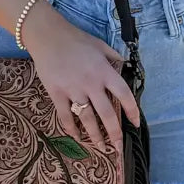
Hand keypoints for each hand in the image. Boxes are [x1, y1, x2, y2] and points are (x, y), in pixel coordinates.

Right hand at [22, 6, 139, 150]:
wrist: (48, 36)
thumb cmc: (75, 39)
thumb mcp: (100, 44)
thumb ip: (113, 57)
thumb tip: (124, 66)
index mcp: (104, 71)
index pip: (124, 94)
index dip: (132, 111)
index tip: (136, 123)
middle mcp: (91, 83)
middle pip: (107, 114)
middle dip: (114, 133)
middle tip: (118, 146)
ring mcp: (73, 90)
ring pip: (87, 119)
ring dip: (94, 136)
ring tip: (100, 147)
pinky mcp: (56, 94)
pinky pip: (65, 116)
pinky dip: (71, 129)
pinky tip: (76, 137)